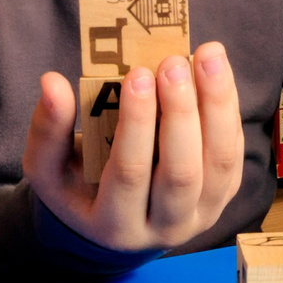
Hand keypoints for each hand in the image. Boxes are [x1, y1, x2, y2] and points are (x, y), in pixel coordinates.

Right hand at [22, 46, 243, 253]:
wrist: (113, 222)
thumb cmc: (77, 186)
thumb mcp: (48, 167)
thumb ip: (48, 128)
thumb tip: (52, 82)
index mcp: (114, 224)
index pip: (130, 173)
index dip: (137, 123)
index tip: (138, 73)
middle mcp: (164, 227)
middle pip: (182, 172)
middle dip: (181, 112)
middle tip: (173, 62)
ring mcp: (201, 215)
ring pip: (219, 163)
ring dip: (217, 105)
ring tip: (208, 55)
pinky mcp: (223, 196)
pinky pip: (233, 153)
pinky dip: (228, 111)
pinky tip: (218, 73)